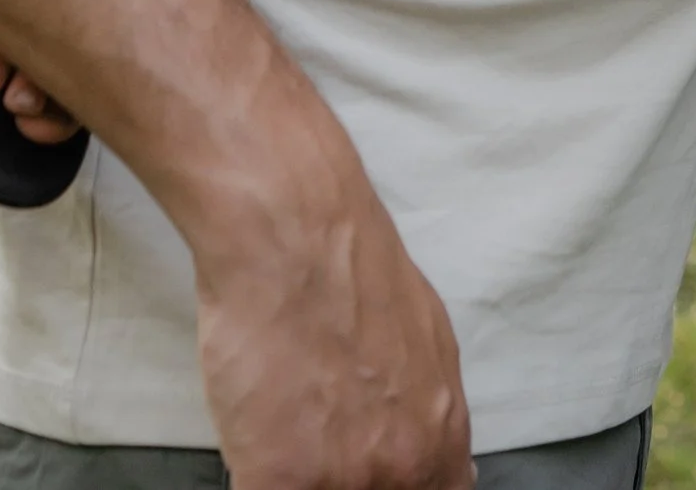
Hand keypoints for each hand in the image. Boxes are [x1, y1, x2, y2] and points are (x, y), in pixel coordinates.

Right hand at [196, 137, 472, 489]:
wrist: (295, 231)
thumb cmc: (352, 268)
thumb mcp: (428, 340)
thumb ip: (432, 410)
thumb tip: (440, 448)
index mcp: (440, 438)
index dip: (400, 488)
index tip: (370, 474)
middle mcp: (403, 467)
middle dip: (346, 478)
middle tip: (324, 449)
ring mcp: (343, 480)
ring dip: (302, 475)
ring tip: (287, 428)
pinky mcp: (281, 480)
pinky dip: (256, 474)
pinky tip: (255, 440)